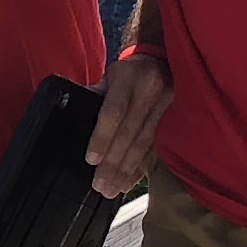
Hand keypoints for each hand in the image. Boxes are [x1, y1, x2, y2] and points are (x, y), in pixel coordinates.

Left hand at [87, 53, 168, 198]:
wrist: (161, 57)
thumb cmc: (128, 72)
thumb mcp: (109, 77)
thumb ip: (94, 98)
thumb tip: (73, 119)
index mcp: (128, 78)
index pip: (114, 111)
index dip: (102, 137)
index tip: (92, 160)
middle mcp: (149, 91)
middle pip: (130, 133)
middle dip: (114, 164)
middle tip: (101, 186)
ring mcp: (165, 105)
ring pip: (144, 143)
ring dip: (128, 171)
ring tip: (114, 189)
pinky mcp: (173, 117)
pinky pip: (156, 146)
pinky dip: (142, 166)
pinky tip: (131, 181)